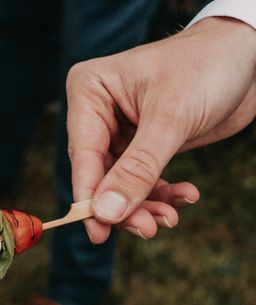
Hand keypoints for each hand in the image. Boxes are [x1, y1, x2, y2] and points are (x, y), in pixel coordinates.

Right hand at [66, 17, 255, 242]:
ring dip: (145, 204)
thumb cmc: (207, 66)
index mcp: (89, 92)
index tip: (97, 232)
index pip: (82, 155)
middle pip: (99, 175)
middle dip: (124, 205)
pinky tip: (185, 196)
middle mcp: (98, 112)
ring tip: (169, 218)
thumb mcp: (171, 118)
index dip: (90, 197)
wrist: (248, 55)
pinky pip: (143, 180)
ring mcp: (119, 130)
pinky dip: (162, 193)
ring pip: (120, 184)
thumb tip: (104, 213)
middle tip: (147, 229)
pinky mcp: (143, 144)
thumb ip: (137, 169)